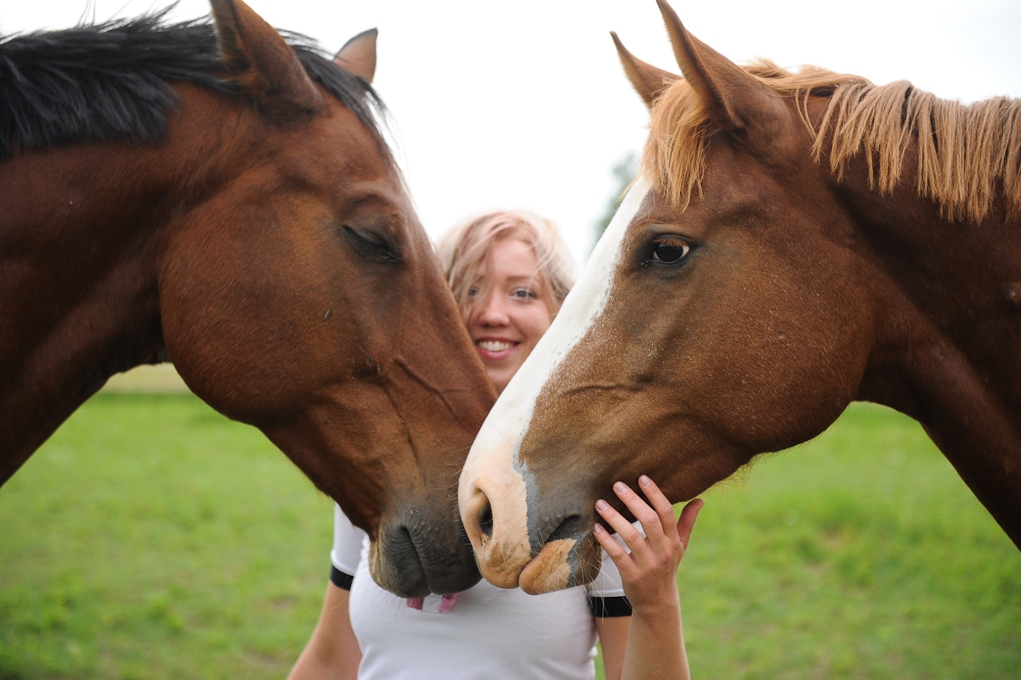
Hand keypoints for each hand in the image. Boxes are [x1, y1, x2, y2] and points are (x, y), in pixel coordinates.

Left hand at [593, 475, 702, 611]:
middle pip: (649, 520)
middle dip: (633, 501)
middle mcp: (662, 551)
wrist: (658, 602)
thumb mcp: (680, 546)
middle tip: (617, 485)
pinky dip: (606, 540)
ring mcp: (648, 564)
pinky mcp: (632, 576)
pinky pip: (618, 554)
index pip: (666, 513)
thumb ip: (687, 522)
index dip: (655, 494)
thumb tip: (700, 500)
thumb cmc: (667, 567)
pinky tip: (596, 528)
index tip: (642, 478)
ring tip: (600, 504)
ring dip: (614, 518)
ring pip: (631, 536)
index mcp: (673, 540)